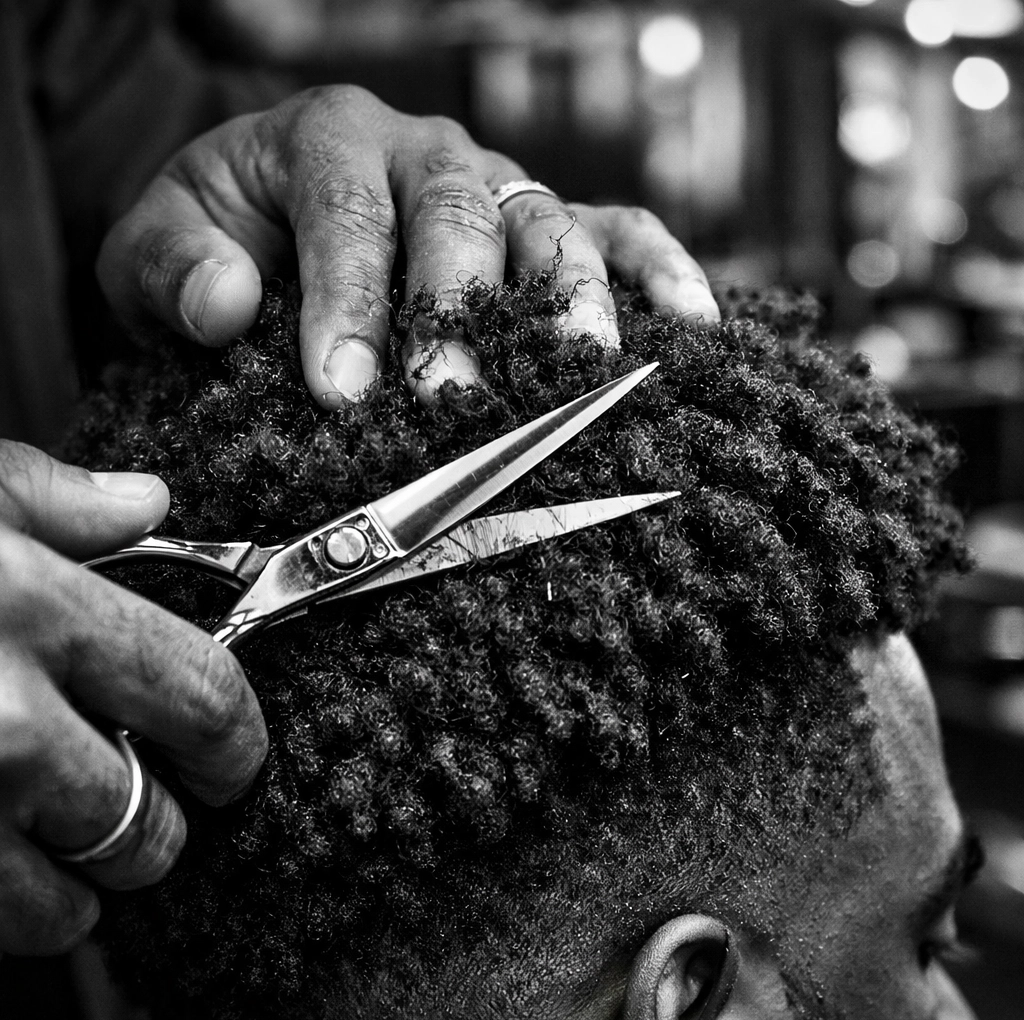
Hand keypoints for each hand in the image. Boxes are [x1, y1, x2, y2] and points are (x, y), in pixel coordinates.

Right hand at [0, 442, 267, 955]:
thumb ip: (52, 498)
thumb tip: (145, 500)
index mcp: (35, 611)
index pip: (204, 694)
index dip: (238, 736)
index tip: (235, 754)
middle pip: (145, 819)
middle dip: (163, 824)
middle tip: (151, 804)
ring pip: (68, 902)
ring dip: (85, 881)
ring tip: (68, 839)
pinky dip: (6, 907)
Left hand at [98, 85, 718, 406]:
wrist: (266, 214)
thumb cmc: (224, 237)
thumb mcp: (160, 244)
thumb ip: (172, 266)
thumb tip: (226, 304)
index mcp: (328, 141)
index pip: (348, 215)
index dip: (350, 303)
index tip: (344, 392)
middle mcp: (427, 152)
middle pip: (461, 214)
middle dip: (458, 311)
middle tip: (450, 399)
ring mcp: (498, 185)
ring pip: (548, 221)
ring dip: (571, 294)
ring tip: (586, 363)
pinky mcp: (544, 221)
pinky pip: (618, 229)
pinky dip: (660, 269)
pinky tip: (693, 322)